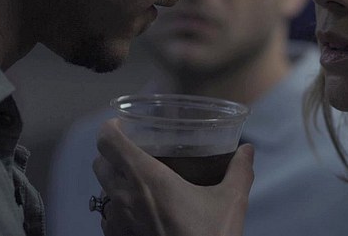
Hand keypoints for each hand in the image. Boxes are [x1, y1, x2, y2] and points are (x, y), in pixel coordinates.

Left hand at [93, 118, 253, 235]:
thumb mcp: (231, 201)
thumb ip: (239, 170)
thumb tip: (248, 150)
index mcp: (146, 177)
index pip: (108, 141)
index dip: (111, 128)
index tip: (125, 124)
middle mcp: (123, 197)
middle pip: (99, 163)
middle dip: (112, 153)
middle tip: (135, 150)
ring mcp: (117, 222)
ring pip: (101, 191)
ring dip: (113, 182)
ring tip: (138, 182)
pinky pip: (107, 218)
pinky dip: (117, 209)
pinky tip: (139, 212)